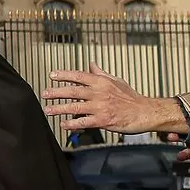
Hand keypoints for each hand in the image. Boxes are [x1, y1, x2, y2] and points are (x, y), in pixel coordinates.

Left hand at [43, 65, 186, 137]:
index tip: (52, 75)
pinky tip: (63, 124)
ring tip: (48, 110)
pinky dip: (72, 123)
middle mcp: (99, 93)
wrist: (144, 112)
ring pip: (75, 107)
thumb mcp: (116, 81)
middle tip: (45, 93)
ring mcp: (100, 107)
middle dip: (56, 92)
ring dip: (60, 108)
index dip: (64, 75)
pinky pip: (84, 122)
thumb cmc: (130, 97)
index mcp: (101, 82)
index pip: (79, 75)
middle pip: (73, 91)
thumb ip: (101, 73)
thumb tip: (91, 64)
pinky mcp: (103, 121)